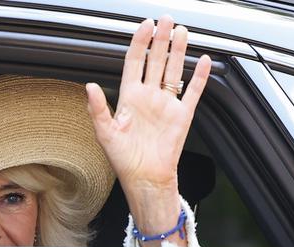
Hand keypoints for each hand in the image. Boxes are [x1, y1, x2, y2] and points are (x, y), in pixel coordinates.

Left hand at [86, 15, 210, 191]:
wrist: (145, 179)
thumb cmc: (123, 160)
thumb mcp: (105, 133)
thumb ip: (97, 108)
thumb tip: (90, 87)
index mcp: (129, 98)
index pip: (135, 62)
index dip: (140, 43)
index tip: (145, 26)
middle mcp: (148, 97)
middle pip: (156, 61)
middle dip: (161, 39)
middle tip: (167, 20)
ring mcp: (166, 105)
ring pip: (174, 71)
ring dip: (178, 52)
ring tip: (182, 32)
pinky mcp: (182, 116)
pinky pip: (193, 92)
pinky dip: (199, 77)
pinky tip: (204, 61)